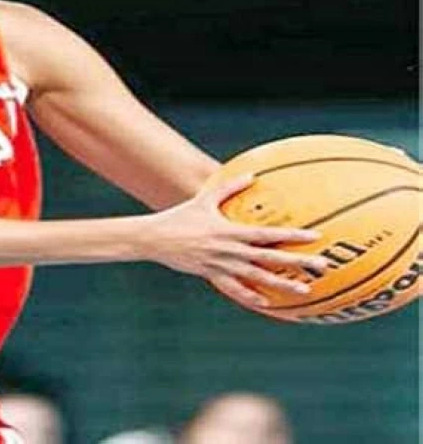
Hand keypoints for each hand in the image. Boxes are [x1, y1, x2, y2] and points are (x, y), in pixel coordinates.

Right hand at [140, 175, 329, 306]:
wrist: (155, 238)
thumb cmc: (180, 216)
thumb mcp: (205, 199)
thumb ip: (230, 188)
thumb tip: (252, 174)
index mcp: (231, 231)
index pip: (268, 235)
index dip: (292, 236)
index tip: (315, 237)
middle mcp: (230, 250)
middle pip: (270, 258)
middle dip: (298, 262)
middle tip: (323, 266)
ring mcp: (222, 266)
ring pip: (258, 278)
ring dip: (283, 284)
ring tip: (306, 290)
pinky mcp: (211, 275)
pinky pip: (234, 289)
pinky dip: (251, 296)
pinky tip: (267, 303)